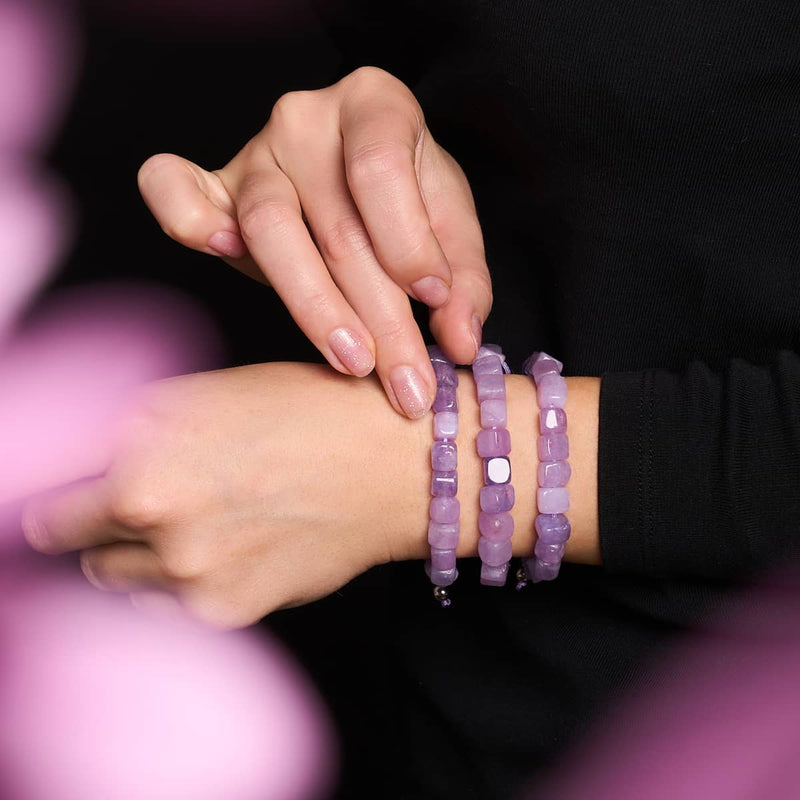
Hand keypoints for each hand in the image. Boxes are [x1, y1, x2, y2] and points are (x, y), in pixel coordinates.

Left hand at [21, 363, 431, 627]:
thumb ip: (127, 427)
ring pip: (106, 573)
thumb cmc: (309, 414)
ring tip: (193, 524)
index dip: (51, 477)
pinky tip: (222, 551)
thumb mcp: (208, 393)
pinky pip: (160, 607)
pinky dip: (175, 586)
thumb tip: (72, 462)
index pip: (40, 475)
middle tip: (133, 502)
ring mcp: (182, 565)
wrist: (390, 467)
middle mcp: (148, 502)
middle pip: (58, 531)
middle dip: (82, 517)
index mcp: (139, 435)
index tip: (58, 488)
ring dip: (130, 554)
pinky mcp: (219, 611)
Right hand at [137, 67, 491, 418]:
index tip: (433, 302)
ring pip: (269, 228)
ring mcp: (255, 152)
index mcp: (376, 104)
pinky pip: (178, 190)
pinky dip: (187, 218)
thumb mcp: (452, 226)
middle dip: (380, 317)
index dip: (408, 242)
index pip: (380, 168)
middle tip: (407, 382)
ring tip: (352, 362)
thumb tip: (459, 340)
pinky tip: (218, 250)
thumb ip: (463, 279)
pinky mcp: (216, 186)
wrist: (363, 175)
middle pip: (336, 223)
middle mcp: (307, 118)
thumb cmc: (409, 198)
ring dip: (314, 306)